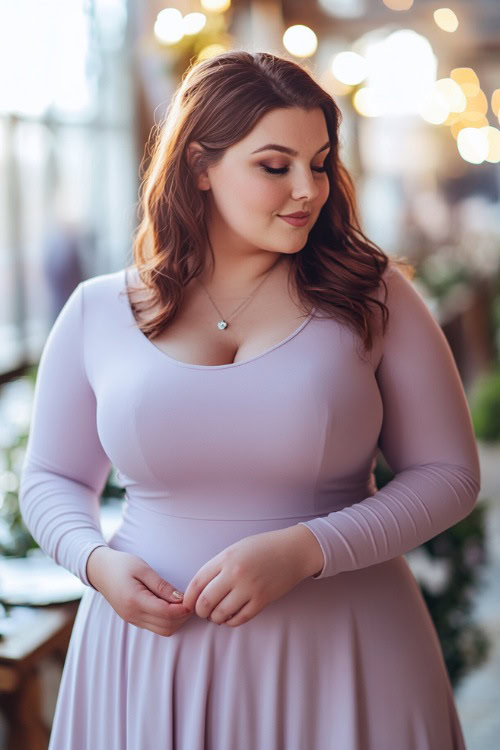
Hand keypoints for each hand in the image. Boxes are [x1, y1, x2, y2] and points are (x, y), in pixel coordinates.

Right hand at [86, 547, 193, 636]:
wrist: (100, 570)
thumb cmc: (122, 565)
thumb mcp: (143, 569)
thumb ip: (162, 585)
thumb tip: (181, 598)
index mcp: (134, 601)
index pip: (166, 613)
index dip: (183, 609)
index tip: (192, 598)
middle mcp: (133, 615)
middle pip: (167, 626)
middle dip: (183, 616)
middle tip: (191, 600)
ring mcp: (132, 620)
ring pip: (163, 630)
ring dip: (176, 620)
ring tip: (182, 602)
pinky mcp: (133, 620)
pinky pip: (156, 627)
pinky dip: (168, 620)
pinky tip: (172, 605)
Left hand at [182, 527, 315, 627]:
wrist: (293, 551)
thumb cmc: (262, 548)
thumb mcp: (235, 549)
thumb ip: (217, 566)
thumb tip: (199, 590)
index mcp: (225, 558)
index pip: (197, 583)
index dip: (189, 598)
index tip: (188, 604)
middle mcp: (235, 574)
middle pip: (206, 602)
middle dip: (200, 611)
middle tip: (202, 612)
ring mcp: (250, 588)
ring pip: (221, 614)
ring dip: (215, 618)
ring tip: (216, 615)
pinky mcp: (262, 600)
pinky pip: (240, 619)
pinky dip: (231, 622)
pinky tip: (230, 617)